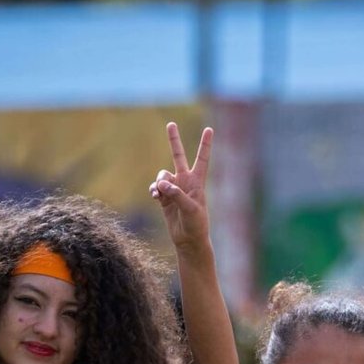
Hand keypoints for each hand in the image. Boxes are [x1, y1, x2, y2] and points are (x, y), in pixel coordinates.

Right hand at [149, 121, 212, 257]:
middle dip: (174, 140)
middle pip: (178, 156)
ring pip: (162, 176)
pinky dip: (154, 190)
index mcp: (197, 182)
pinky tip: (155, 196)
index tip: (209, 129)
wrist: (188, 240)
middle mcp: (185, 182)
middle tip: (170, 124)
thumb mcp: (190, 208)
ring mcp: (174, 189)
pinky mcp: (165, 199)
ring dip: (159, 181)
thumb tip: (162, 184)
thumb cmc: (195, 224)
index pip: (202, 158)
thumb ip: (176, 194)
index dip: (205, 144)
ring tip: (160, 193)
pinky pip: (155, 188)